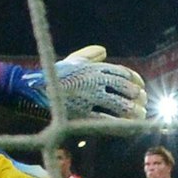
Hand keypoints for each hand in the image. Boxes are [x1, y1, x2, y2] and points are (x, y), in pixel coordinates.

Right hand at [0, 46, 146, 120]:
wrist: (34, 89)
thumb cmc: (54, 75)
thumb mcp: (72, 60)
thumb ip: (90, 55)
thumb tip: (103, 50)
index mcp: (95, 68)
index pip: (124, 73)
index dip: (135, 81)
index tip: (140, 88)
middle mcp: (95, 81)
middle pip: (125, 89)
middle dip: (137, 97)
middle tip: (143, 103)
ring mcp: (89, 98)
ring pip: (120, 105)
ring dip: (134, 112)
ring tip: (140, 115)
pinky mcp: (82, 114)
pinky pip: (107, 121)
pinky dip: (121, 125)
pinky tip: (128, 127)